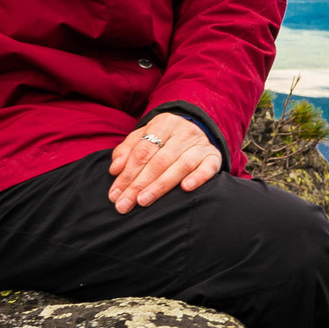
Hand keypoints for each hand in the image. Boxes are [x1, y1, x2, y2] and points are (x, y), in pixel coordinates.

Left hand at [108, 110, 223, 213]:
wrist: (196, 129)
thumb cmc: (163, 139)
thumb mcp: (143, 137)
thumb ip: (127, 151)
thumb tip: (115, 169)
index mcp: (163, 123)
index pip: (143, 151)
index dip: (127, 174)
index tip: (115, 194)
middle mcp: (183, 132)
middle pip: (159, 160)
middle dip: (139, 184)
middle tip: (124, 204)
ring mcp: (200, 144)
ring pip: (181, 165)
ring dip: (160, 185)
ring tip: (143, 201)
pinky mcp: (214, 156)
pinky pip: (208, 167)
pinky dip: (198, 177)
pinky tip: (186, 188)